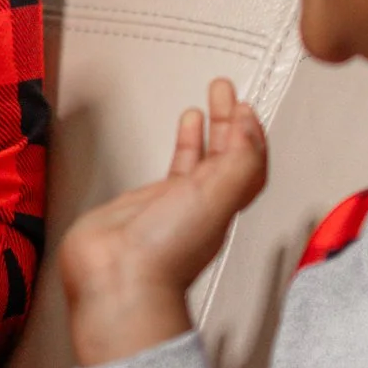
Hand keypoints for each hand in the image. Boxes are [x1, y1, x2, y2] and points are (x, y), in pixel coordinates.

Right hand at [59, 79, 268, 367]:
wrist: (117, 277)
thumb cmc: (167, 251)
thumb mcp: (217, 196)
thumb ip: (240, 161)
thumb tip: (249, 127)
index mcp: (225, 201)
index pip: (248, 160)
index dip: (250, 132)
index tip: (244, 104)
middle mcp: (203, 202)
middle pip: (225, 154)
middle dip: (227, 120)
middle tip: (223, 89)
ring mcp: (173, 203)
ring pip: (198, 159)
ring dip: (205, 130)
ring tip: (204, 103)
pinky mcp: (142, 204)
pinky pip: (168, 167)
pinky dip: (179, 144)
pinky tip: (179, 130)